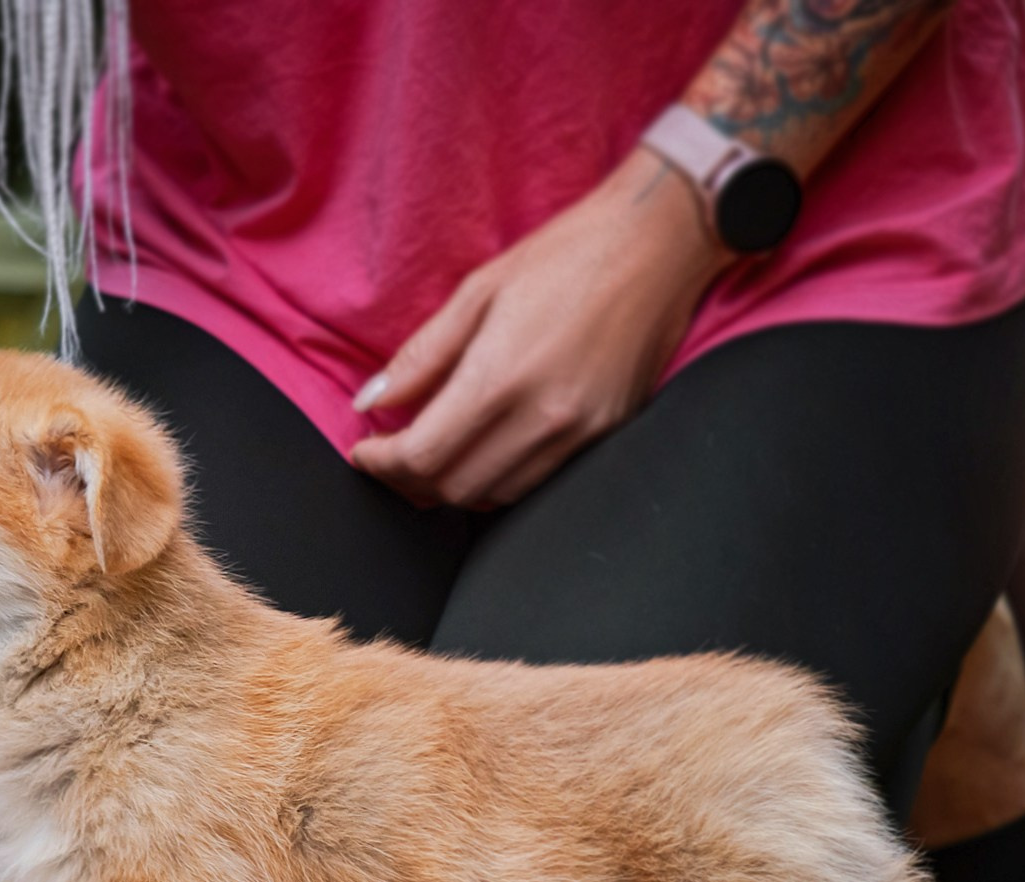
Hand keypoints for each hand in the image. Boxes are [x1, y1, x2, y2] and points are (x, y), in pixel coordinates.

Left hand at [349, 148, 734, 509]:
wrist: (660, 244)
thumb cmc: (568, 254)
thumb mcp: (478, 290)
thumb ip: (422, 355)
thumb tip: (372, 401)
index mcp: (502, 377)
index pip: (423, 456)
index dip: (382, 464)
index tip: (364, 451)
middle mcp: (543, 418)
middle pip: (453, 488)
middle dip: (409, 481)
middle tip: (389, 456)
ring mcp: (579, 433)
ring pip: (494, 495)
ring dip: (451, 485)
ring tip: (430, 454)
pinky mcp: (605, 434)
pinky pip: (535, 481)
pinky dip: (495, 478)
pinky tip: (481, 448)